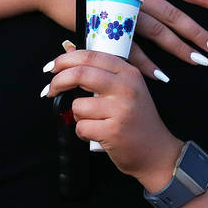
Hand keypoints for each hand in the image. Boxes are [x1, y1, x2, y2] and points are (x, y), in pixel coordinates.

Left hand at [42, 48, 182, 184]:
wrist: (157, 153)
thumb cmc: (137, 120)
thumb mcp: (126, 90)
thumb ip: (102, 73)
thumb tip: (68, 54)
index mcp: (129, 73)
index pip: (91, 56)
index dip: (65, 60)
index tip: (53, 68)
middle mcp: (126, 88)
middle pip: (80, 74)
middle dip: (58, 82)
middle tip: (50, 90)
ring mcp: (121, 110)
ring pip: (78, 105)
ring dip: (77, 115)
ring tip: (92, 121)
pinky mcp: (113, 131)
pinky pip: (81, 126)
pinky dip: (82, 132)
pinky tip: (96, 134)